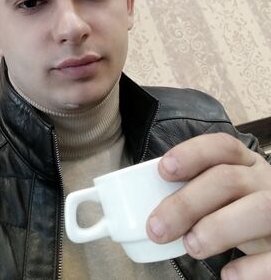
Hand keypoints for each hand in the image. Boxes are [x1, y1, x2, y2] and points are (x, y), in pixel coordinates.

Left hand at [146, 133, 270, 279]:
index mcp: (246, 163)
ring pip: (258, 209)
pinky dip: (251, 268)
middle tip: (158, 227)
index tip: (163, 170)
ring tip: (191, 246)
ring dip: (218, 228)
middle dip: (188, 202)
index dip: (192, 154)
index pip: (222, 146)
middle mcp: (265, 181)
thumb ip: (197, 193)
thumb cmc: (241, 211)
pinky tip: (229, 275)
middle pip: (228, 179)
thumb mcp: (224, 194)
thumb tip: (153, 211)